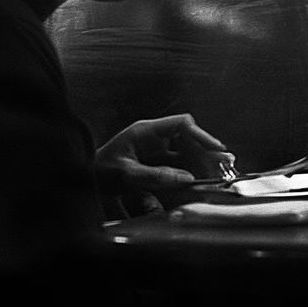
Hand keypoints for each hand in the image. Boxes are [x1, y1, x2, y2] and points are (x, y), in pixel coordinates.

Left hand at [94, 114, 235, 215]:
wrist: (82, 182)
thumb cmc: (97, 172)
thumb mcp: (126, 174)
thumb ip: (155, 176)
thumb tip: (185, 178)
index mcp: (146, 132)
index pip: (181, 125)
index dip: (200, 135)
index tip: (215, 148)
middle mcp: (154, 139)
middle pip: (188, 140)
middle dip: (207, 151)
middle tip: (225, 163)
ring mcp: (155, 153)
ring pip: (186, 155)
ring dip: (203, 163)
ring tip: (221, 171)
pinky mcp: (155, 166)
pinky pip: (178, 167)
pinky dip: (192, 173)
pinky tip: (203, 180)